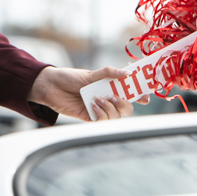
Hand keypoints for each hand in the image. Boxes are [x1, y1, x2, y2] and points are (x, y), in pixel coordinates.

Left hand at [26, 66, 147, 121]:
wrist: (51, 87)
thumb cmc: (69, 78)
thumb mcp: (90, 74)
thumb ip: (108, 73)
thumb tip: (127, 73)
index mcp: (110, 87)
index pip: (130, 93)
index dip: (140, 95)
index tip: (145, 96)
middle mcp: (107, 99)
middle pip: (127, 108)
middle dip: (126, 104)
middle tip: (116, 97)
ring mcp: (100, 110)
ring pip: (117, 117)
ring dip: (111, 109)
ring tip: (98, 99)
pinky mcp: (91, 118)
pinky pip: (104, 122)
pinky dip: (102, 114)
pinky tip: (92, 105)